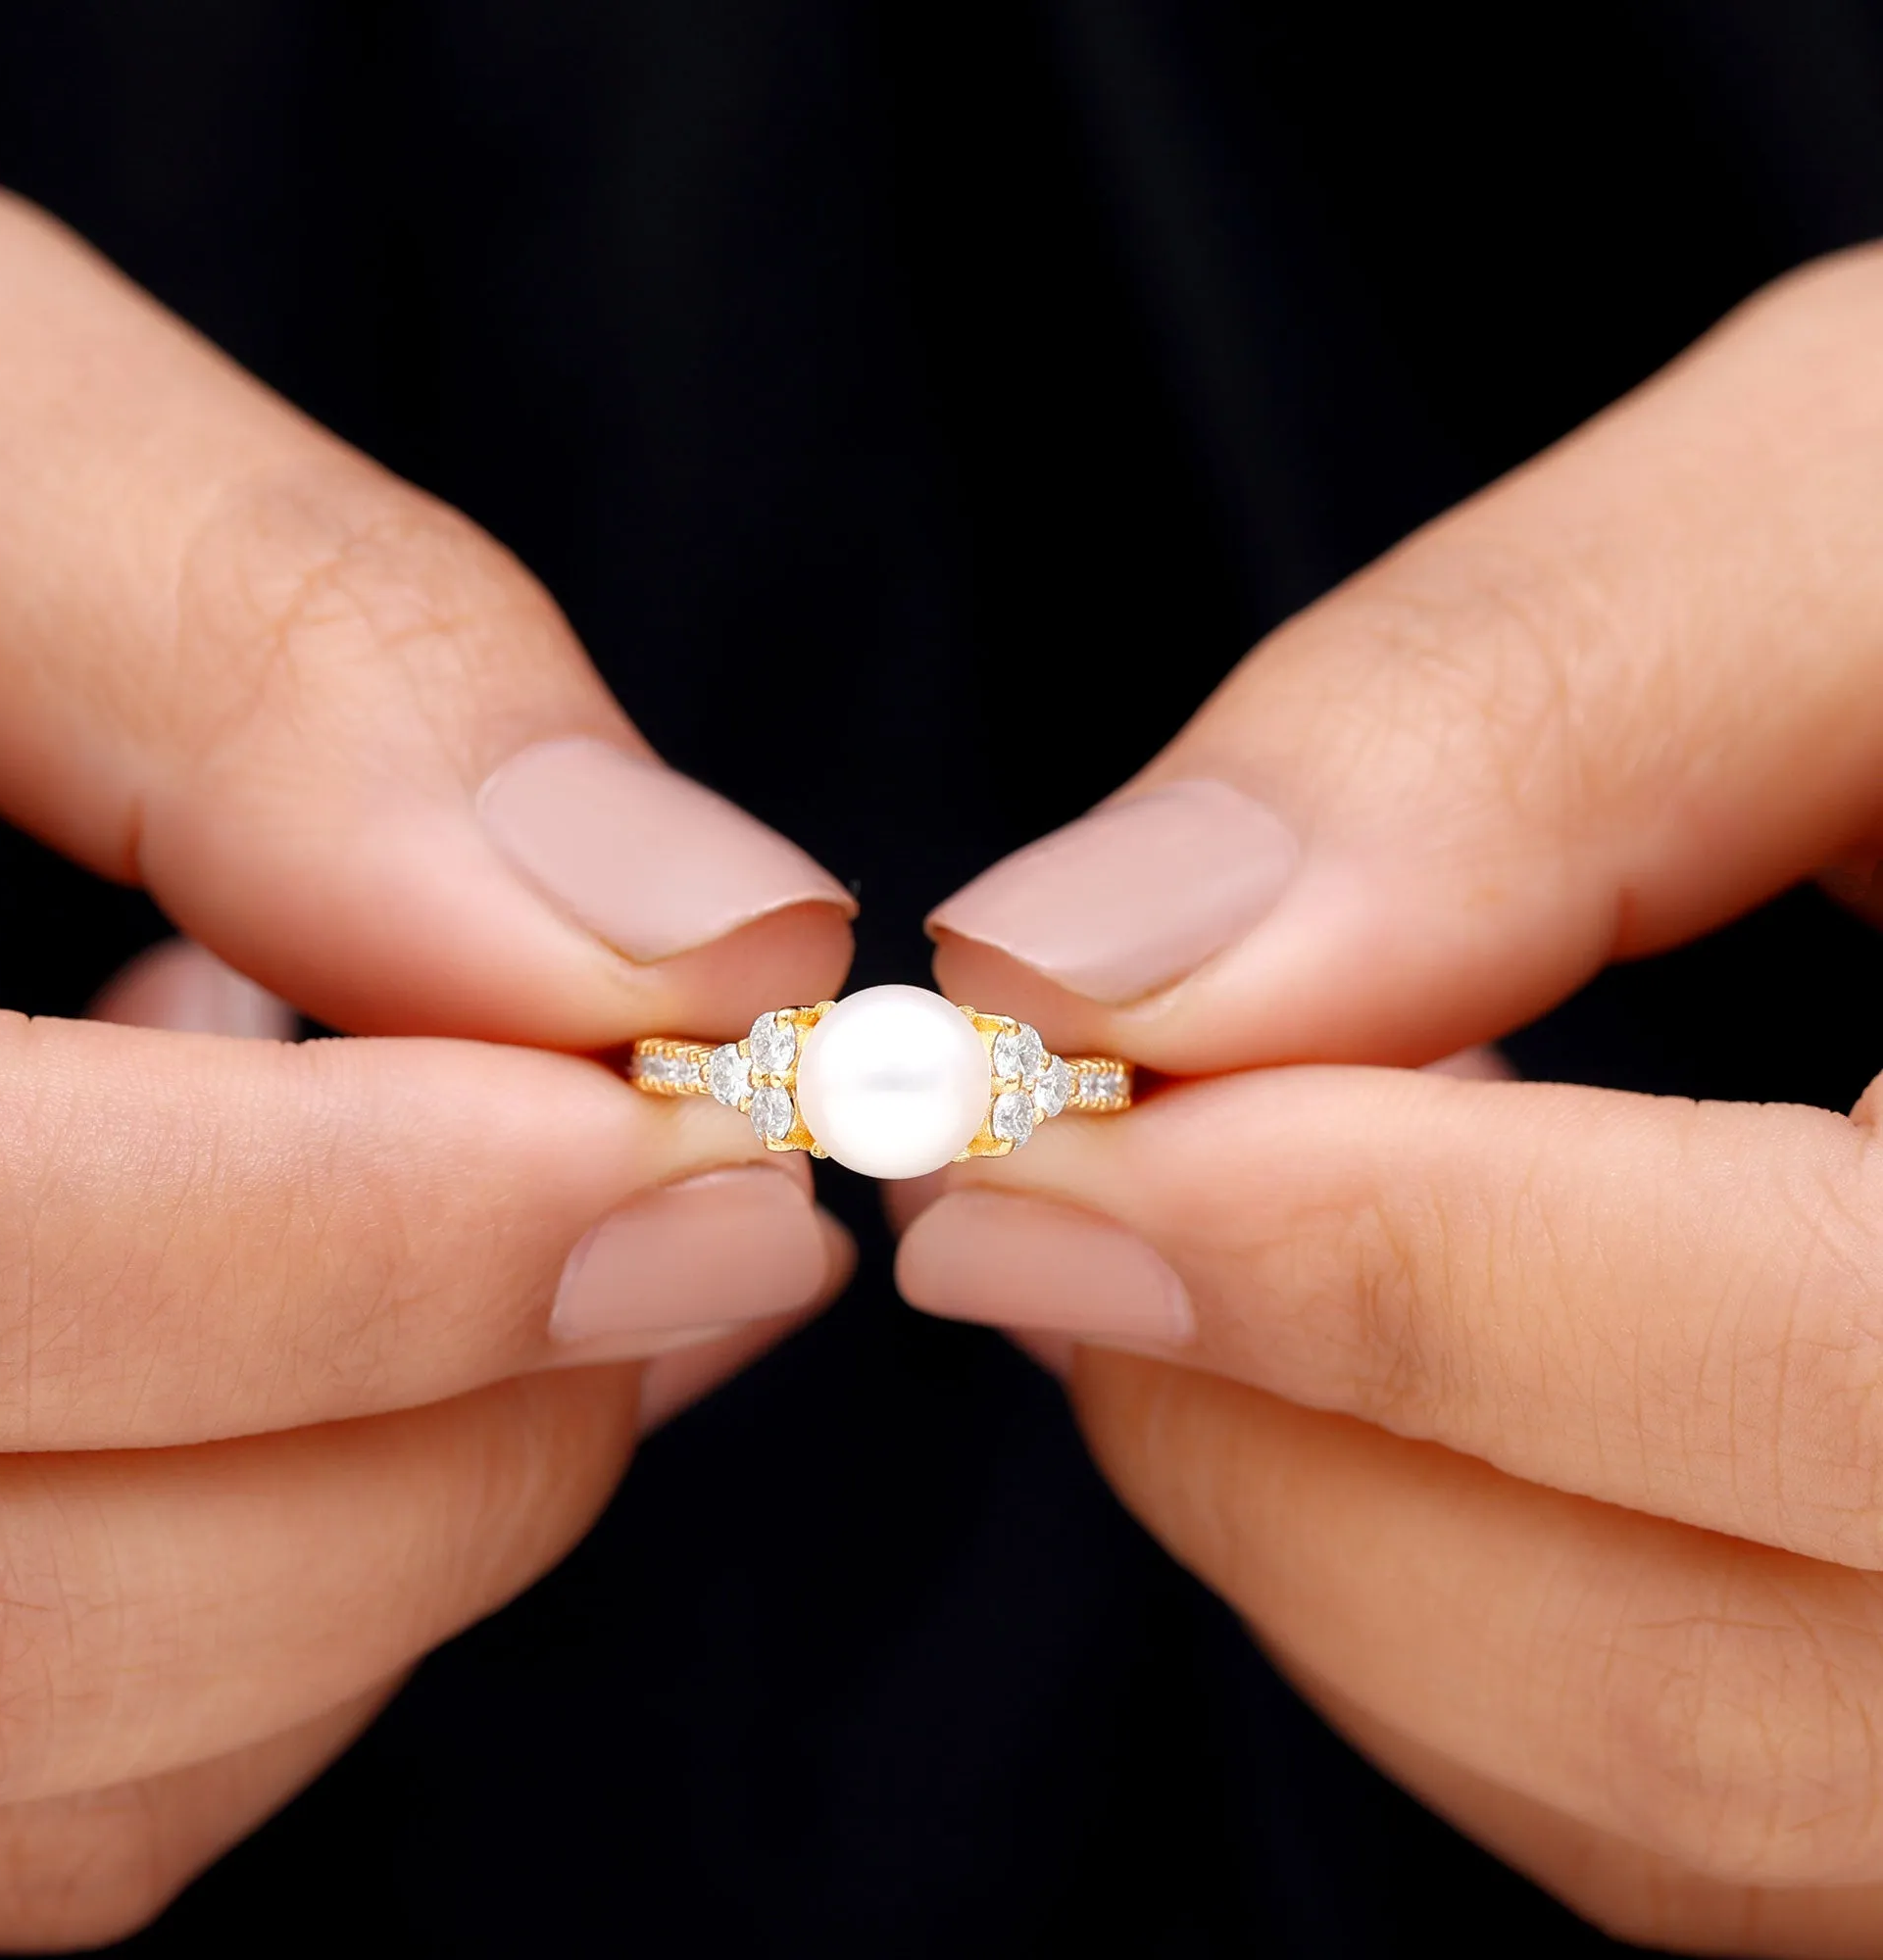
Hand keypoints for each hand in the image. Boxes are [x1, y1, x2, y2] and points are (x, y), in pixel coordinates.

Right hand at [0, 174, 854, 1950]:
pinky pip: (66, 1794)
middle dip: (467, 1419)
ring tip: (452, 1205)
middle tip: (696, 1208)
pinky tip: (272, 1320)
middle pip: (17, 1622)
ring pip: (78, 1766)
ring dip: (397, 1504)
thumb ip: (303, 653)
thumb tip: (708, 926)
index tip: (708, 1124)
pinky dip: (290, 1593)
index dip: (380, 1239)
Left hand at [902, 245, 1882, 1954]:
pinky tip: (1388, 1333)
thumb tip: (1093, 948)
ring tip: (1199, 1216)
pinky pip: (1672, 1784)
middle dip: (1265, 1408)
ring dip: (1321, 1505)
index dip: (1359, 1262)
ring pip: (1644, 1772)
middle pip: (1675, 1678)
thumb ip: (1509, 711)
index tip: (1037, 1111)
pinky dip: (1439, 1568)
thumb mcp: (1867, 515)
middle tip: (1044, 1173)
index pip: (1817, 1377)